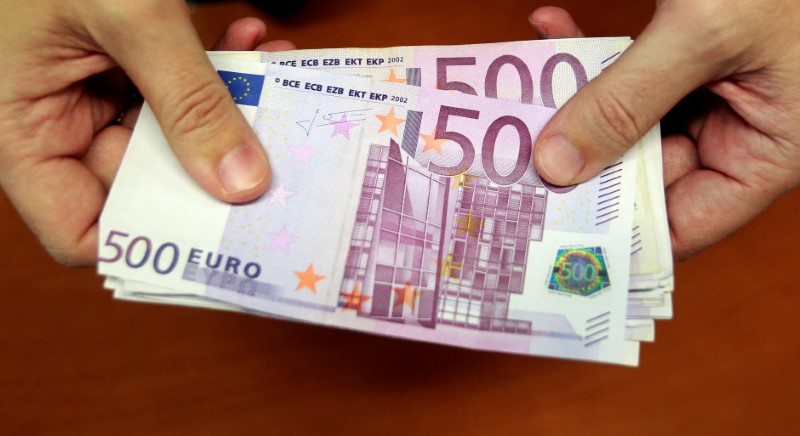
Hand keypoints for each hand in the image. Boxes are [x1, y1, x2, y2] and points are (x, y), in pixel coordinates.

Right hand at [0, 1, 293, 265]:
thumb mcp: (125, 16)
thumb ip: (186, 100)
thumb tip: (243, 185)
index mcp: (25, 132)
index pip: (82, 230)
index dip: (148, 241)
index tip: (223, 235)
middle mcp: (62, 124)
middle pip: (147, 187)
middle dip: (215, 170)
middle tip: (278, 157)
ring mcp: (98, 94)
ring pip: (178, 136)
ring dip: (232, 111)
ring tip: (279, 79)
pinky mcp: (129, 64)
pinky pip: (183, 88)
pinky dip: (220, 69)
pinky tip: (253, 38)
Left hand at [529, 2, 799, 259]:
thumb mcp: (706, 34)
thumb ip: (629, 101)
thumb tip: (557, 165)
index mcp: (769, 153)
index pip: (682, 224)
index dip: (617, 230)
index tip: (548, 223)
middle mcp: (739, 134)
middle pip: (642, 172)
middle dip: (579, 156)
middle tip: (514, 150)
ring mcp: (713, 96)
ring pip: (627, 122)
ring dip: (576, 99)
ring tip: (522, 84)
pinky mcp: (688, 59)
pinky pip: (630, 75)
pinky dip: (593, 56)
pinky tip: (552, 30)